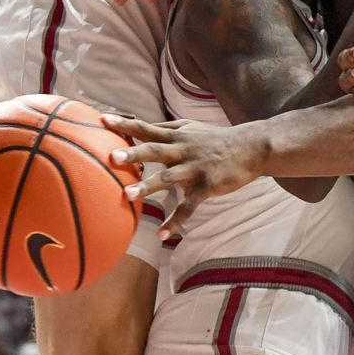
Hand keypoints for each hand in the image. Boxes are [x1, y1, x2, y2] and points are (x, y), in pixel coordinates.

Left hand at [102, 115, 268, 238]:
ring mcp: (195, 169)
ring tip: (126, 195)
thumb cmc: (217, 139)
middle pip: (155, 151)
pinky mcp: (208, 186)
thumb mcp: (192, 128)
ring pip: (168, 178)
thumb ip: (168, 130)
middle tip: (112, 156)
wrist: (251, 148)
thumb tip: (141, 126)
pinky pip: (189, 207)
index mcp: (177, 136)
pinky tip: (163, 235)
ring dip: (147, 186)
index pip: (146, 128)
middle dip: (133, 154)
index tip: (102, 119)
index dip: (125, 124)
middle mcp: (183, 150)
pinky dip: (176, 221)